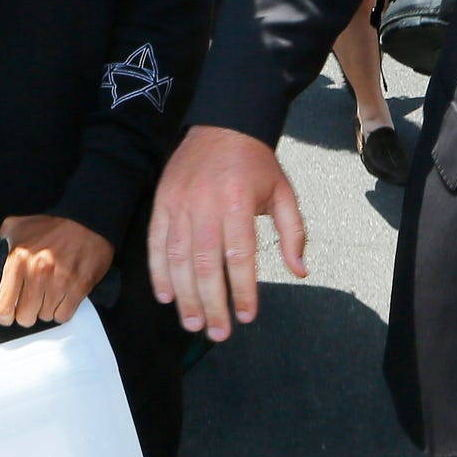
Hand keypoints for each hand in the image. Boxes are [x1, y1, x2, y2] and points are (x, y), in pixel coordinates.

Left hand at [0, 216, 115, 327]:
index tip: (8, 314)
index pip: (3, 308)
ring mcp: (59, 282)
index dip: (4, 316)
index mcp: (18, 260)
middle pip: (25, 318)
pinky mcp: (79, 288)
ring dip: (46, 308)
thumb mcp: (16, 228)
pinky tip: (62, 296)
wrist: (86, 221)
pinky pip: (64, 316)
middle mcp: (37, 273)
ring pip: (45, 318)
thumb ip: (0, 247)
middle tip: (32, 298)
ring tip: (50, 290)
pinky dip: (62, 310)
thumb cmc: (53, 226)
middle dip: (28, 311)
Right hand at [148, 125, 308, 340]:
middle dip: (211, 303)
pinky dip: (158, 271)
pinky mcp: (162, 202)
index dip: (242, 290)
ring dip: (183, 295)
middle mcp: (206, 205)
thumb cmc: (256, 163)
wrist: (222, 123)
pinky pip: (156, 243)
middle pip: (205, 264)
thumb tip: (299, 271)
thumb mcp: (283, 192)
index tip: (246, 316)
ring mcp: (179, 203)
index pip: (239, 257)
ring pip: (178, 258)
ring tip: (192, 323)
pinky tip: (165, 294)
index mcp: (239, 203)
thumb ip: (293, 232)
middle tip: (216, 333)